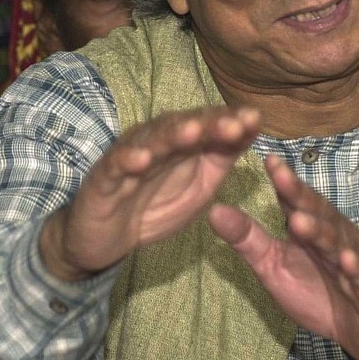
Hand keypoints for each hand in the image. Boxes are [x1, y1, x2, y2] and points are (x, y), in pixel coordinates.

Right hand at [40, 106, 260, 281]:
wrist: (105, 240)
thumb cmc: (154, 207)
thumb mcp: (199, 187)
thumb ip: (221, 159)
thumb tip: (251, 129)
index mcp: (181, 144)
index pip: (208, 126)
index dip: (230, 122)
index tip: (255, 119)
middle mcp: (155, 142)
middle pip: (184, 127)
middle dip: (209, 125)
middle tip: (234, 125)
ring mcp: (128, 157)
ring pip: (152, 141)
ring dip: (172, 135)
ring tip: (192, 132)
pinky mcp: (103, 178)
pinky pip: (116, 166)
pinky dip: (128, 160)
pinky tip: (141, 159)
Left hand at [207, 154, 358, 359]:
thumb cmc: (318, 292)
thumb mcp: (273, 266)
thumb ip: (247, 239)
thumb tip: (213, 210)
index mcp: (311, 228)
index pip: (295, 200)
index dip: (283, 181)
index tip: (266, 159)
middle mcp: (336, 237)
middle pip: (317, 213)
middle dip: (300, 196)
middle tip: (281, 177)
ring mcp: (356, 261)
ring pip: (337, 243)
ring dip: (320, 232)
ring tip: (301, 221)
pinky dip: (355, 268)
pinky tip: (347, 260)